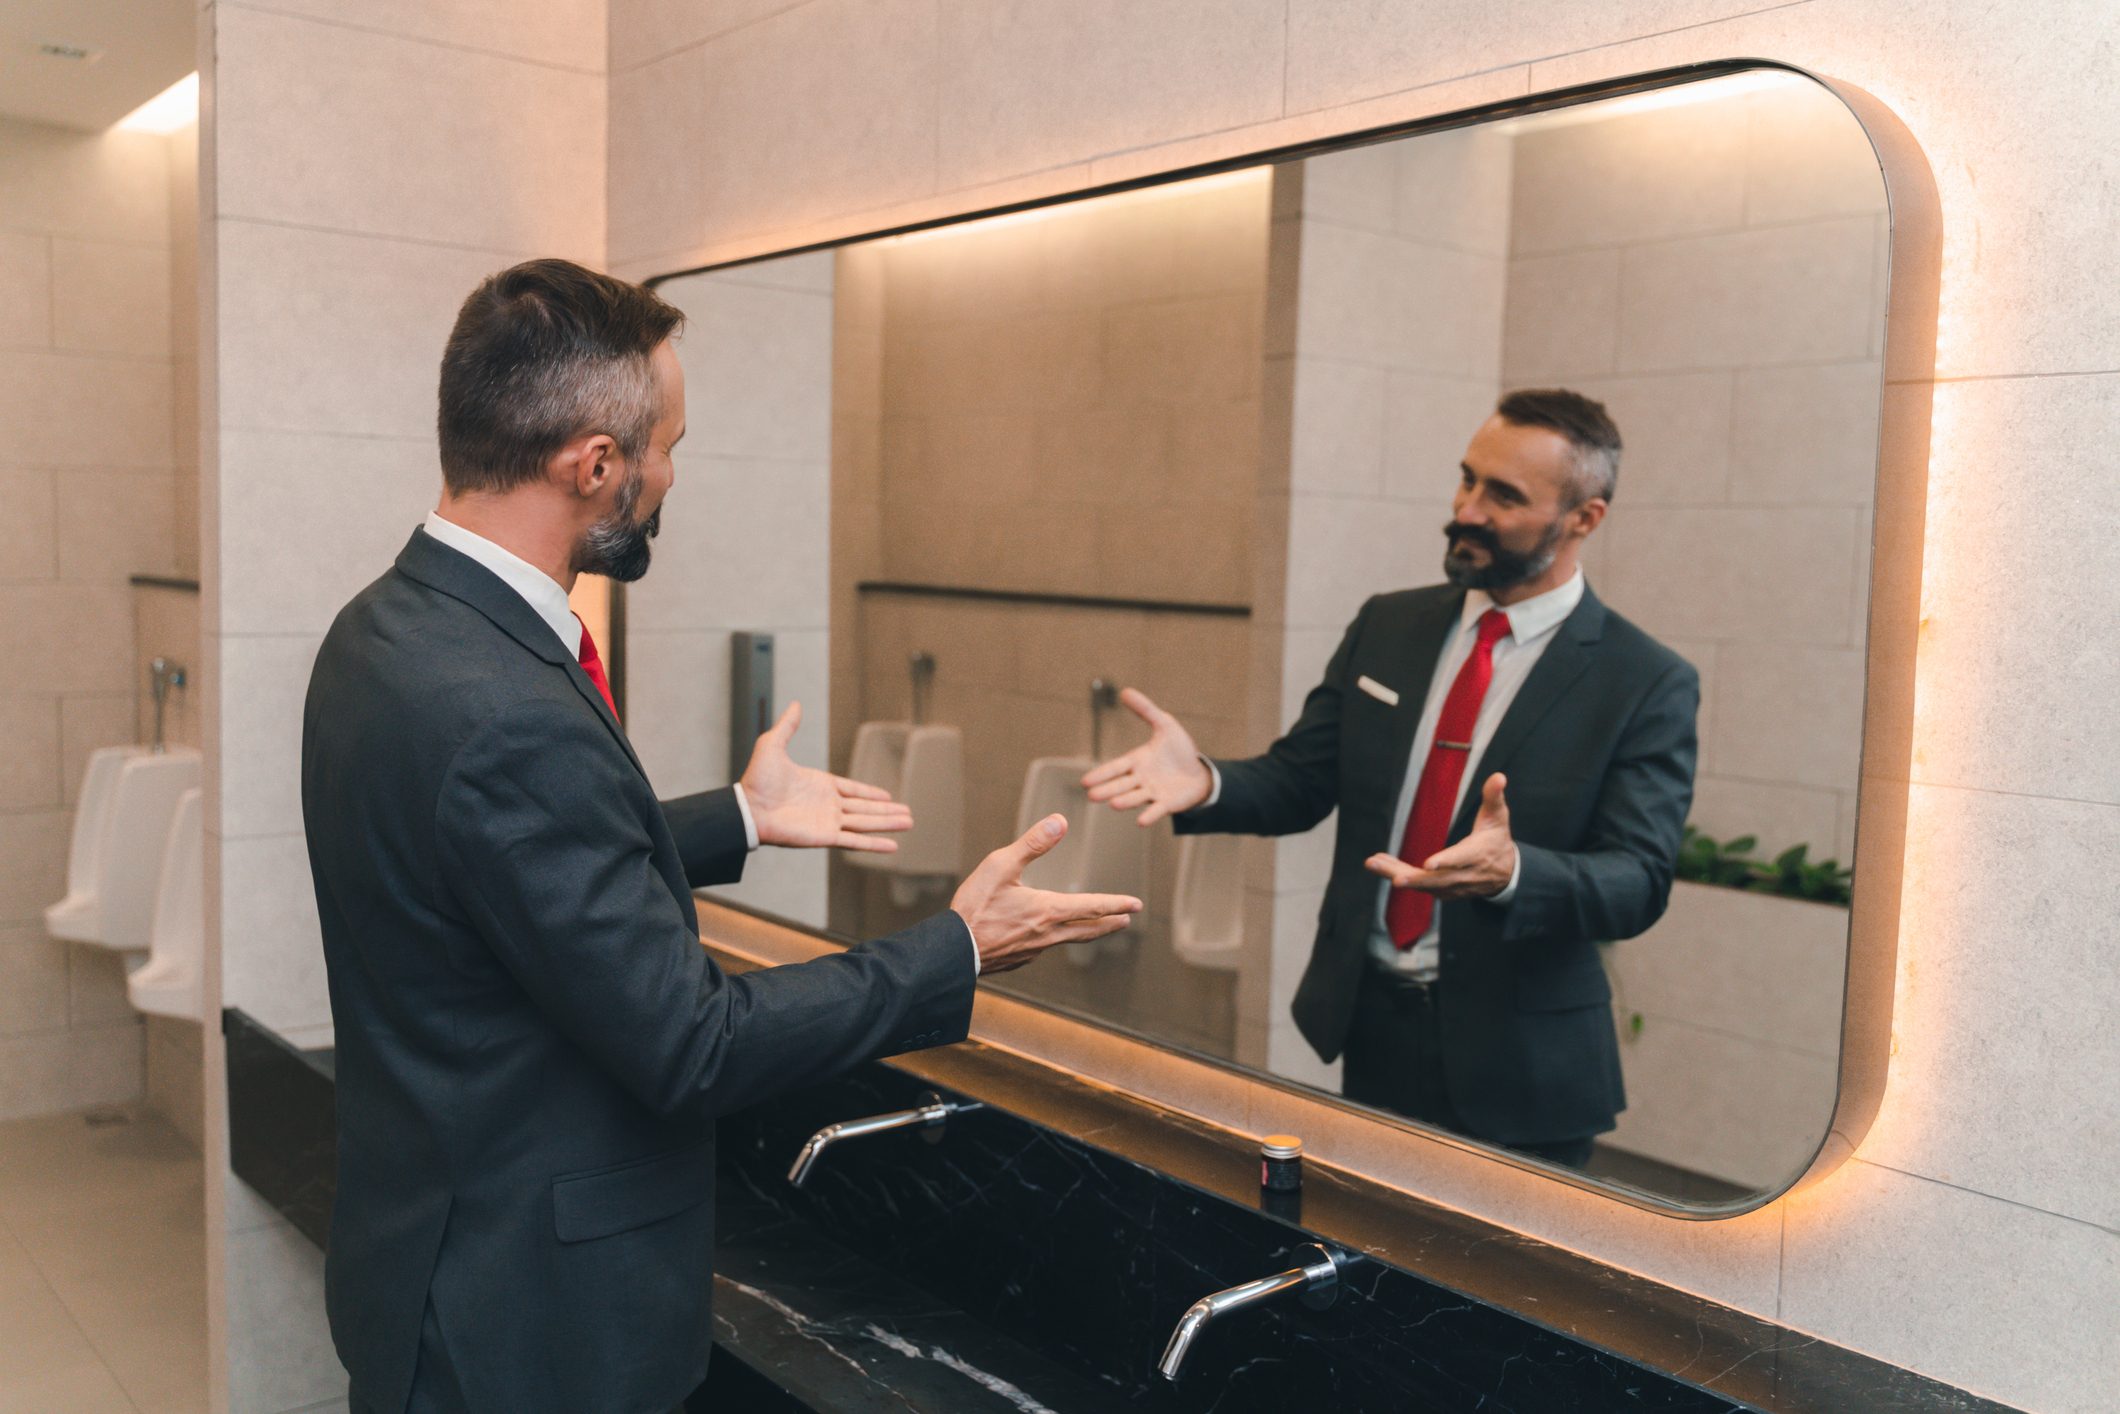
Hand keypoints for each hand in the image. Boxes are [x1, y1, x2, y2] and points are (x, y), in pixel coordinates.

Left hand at [740, 702, 912, 851]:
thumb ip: (787, 726)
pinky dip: (874, 844)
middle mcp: (828, 805)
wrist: (748, 807)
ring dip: (887, 823)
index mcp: (820, 785)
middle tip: (908, 814)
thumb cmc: (756, 779)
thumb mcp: (772, 745)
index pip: (852, 790)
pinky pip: (855, 841)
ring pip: (866, 823)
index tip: (887, 796)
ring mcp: (828, 821)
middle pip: (865, 808)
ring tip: (909, 823)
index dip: (870, 793)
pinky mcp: (825, 836)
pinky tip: (892, 846)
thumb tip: (795, 704)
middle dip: (887, 811)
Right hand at [950, 815, 1142, 973]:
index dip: (1116, 904)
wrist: (952, 950)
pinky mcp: (1019, 959)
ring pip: (1068, 939)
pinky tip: (1049, 937)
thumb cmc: (974, 907)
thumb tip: (1060, 822)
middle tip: (1126, 919)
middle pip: (1088, 929)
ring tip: (1097, 928)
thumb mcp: (1001, 866)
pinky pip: (1044, 948)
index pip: (1092, 906)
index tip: (1135, 904)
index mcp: (1048, 910)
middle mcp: (1047, 933)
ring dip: (1087, 932)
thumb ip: (1032, 844)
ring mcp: (1034, 950)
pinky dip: (1055, 939)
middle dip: (1109, 923)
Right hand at [1079, 688, 1211, 826]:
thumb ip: (1146, 710)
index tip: (1085, 781)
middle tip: (1091, 795)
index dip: (1102, 773)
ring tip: (1113, 804)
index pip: (1116, 767)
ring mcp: (1153, 793)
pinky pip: (1157, 810)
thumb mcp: (1164, 725)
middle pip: (1121, 785)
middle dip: (1107, 790)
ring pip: (1135, 797)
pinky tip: (1141, 821)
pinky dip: (1149, 815)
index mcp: (1137, 761)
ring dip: (1125, 801)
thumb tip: (1124, 691)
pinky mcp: (1168, 804)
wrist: (1200, 773)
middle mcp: (1141, 779)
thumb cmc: (1179, 750)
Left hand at [1365, 773, 1516, 899]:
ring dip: (1397, 874)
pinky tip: (1382, 865)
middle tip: (1395, 879)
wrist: (1505, 873)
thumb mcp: (1498, 817)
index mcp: (1477, 854)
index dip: (1445, 862)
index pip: (1461, 858)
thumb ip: (1494, 797)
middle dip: (1415, 879)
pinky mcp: (1444, 891)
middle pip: (1438, 879)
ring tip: (1373, 863)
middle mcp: (1464, 874)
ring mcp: (1453, 886)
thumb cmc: (1497, 839)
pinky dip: (1400, 876)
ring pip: (1424, 884)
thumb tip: (1498, 776)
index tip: (1428, 865)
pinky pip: (1420, 885)